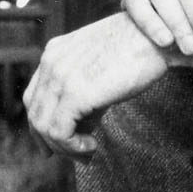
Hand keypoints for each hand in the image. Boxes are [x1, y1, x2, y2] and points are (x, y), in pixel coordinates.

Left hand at [23, 14, 169, 150]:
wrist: (158, 36)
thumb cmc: (138, 51)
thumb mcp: (100, 68)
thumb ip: (84, 93)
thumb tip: (81, 127)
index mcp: (55, 53)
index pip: (34, 97)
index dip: (42, 124)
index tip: (58, 144)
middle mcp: (51, 62)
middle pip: (35, 113)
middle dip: (51, 141)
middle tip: (78, 154)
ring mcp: (60, 77)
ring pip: (43, 126)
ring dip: (65, 148)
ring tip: (89, 152)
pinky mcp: (76, 93)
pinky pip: (59, 131)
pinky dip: (72, 147)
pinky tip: (92, 146)